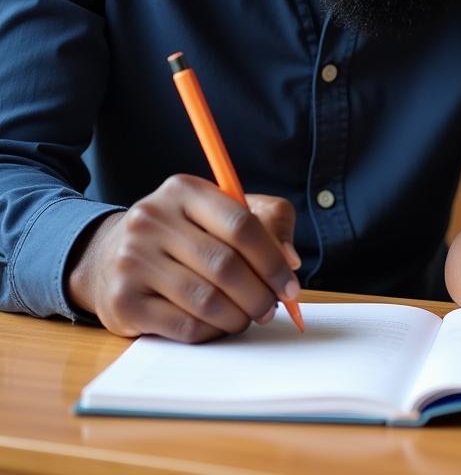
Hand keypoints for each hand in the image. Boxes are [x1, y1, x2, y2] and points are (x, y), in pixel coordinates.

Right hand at [67, 174, 300, 341]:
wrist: (108, 256)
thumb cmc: (184, 233)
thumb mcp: (223, 210)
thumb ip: (268, 222)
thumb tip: (291, 259)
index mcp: (183, 190)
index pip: (241, 225)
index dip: (273, 260)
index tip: (290, 284)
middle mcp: (152, 220)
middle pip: (225, 265)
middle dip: (260, 294)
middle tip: (272, 308)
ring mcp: (132, 261)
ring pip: (206, 300)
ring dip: (239, 316)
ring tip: (249, 317)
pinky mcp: (123, 303)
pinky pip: (184, 326)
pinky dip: (212, 331)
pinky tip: (219, 325)